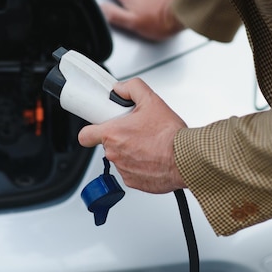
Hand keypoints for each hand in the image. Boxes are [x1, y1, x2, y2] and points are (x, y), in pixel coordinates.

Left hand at [78, 78, 187, 193]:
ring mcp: (124, 170)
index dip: (91, 130)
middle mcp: (115, 154)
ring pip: (121, 158)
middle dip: (120, 137)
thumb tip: (120, 88)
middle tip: (137, 131)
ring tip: (149, 144)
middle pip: (108, 144)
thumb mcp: (151, 100)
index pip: (85, 135)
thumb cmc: (169, 134)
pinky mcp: (134, 182)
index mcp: (113, 133)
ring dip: (131, 152)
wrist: (186, 158)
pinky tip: (153, 158)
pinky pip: (131, 172)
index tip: (98, 127)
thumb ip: (132, 88)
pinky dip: (140, 166)